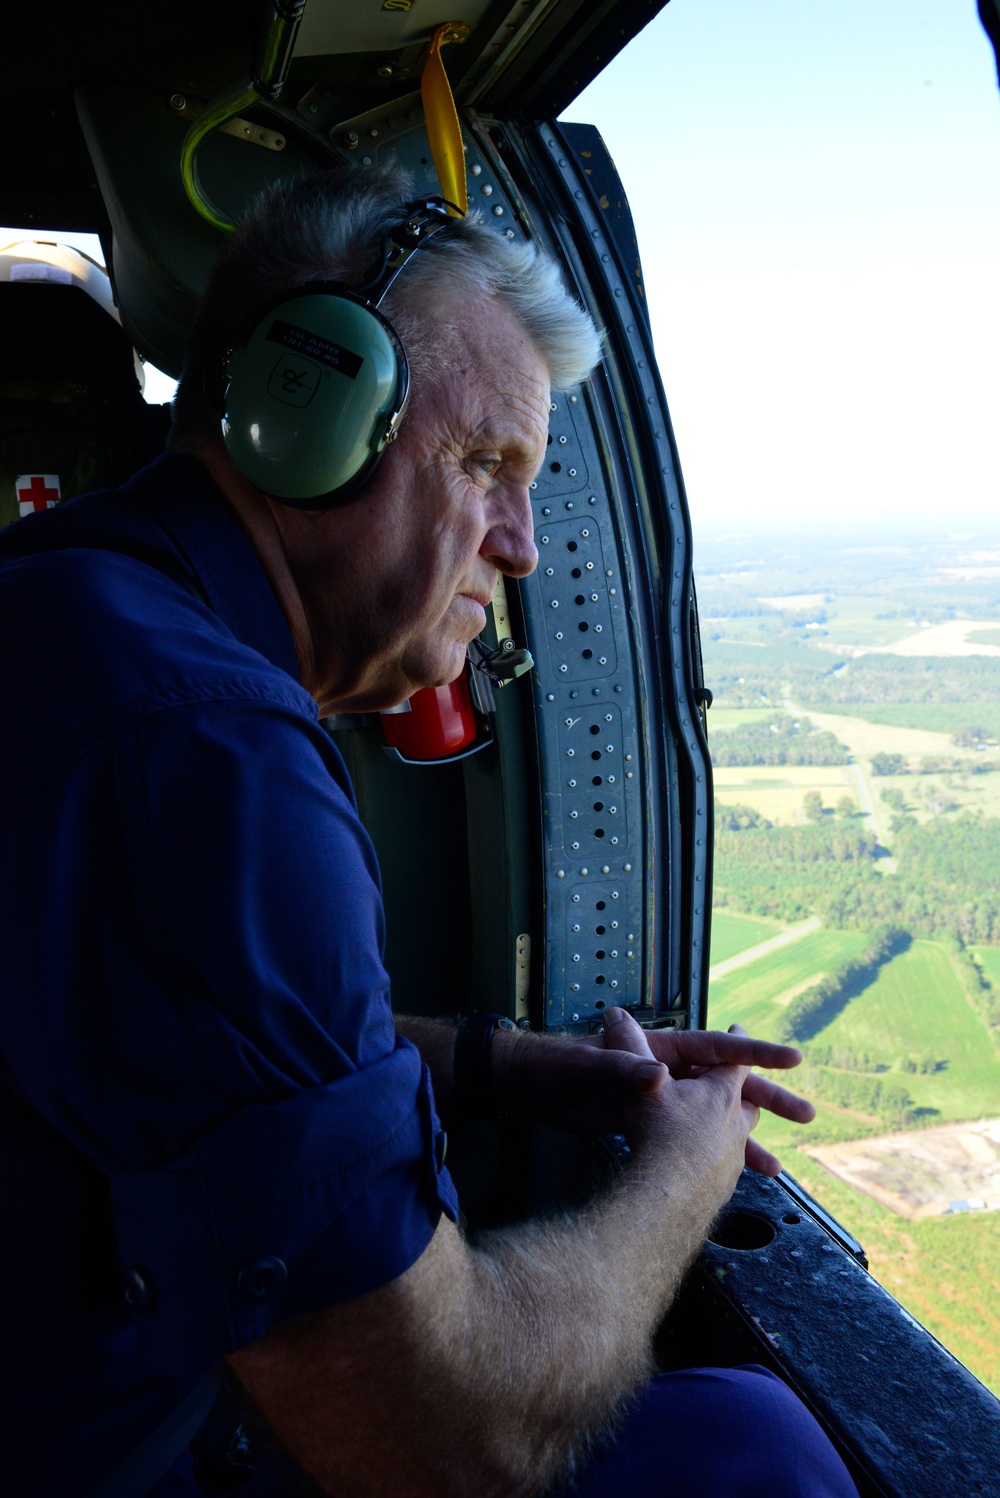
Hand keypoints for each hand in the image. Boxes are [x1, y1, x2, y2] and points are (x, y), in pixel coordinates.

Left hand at [490, 1014, 811, 1174]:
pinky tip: (726, 1182)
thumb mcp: (586, 1066)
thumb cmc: (553, 1067)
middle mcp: (667, 1072)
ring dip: (745, 1142)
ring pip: (713, 1120)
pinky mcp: (646, 1126)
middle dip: (768, 1100)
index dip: (754, 1050)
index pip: (717, 1046)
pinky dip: (711, 1161)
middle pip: (727, 1085)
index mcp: (661, 1049)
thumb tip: (658, 1074)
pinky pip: (690, 1144)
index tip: (793, 1058)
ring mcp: (659, 1101)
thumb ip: (621, 1066)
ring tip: (778, 1170)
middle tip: (808, 1115)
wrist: (525, 1087)